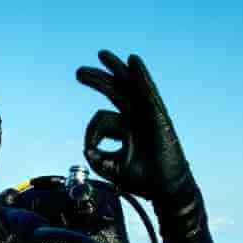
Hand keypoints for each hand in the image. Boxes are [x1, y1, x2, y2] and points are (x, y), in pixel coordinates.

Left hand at [76, 51, 192, 203]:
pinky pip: (148, 91)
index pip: (100, 118)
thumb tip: (86, 149)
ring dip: (115, 69)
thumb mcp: (111, 168)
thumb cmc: (142, 180)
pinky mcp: (158, 115)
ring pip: (130, 85)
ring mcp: (146, 114)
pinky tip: (133, 60)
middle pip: (114, 92)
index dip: (91, 133)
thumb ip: (97, 158)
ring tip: (101, 55)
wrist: (163, 188)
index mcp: (123, 129)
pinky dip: (141, 75)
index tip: (90, 147)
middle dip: (97, 80)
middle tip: (79, 72)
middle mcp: (134, 118)